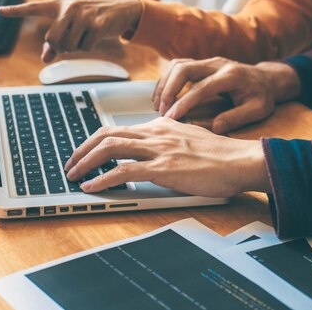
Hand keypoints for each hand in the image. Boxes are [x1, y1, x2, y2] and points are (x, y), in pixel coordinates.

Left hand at [0, 0, 141, 62]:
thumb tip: (44, 59)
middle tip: (70, 43)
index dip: (17, 10)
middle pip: (52, 39)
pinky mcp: (98, 24)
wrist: (121, 9)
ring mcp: (84, 15)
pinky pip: (85, 47)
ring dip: (77, 47)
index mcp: (59, 5)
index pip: (34, 7)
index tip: (0, 11)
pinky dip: (90, 47)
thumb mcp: (72, 26)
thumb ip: (55, 43)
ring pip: (69, 46)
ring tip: (86, 35)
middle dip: (60, 48)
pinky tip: (97, 35)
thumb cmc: (91, 18)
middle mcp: (69, 7)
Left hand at [64, 118, 269, 195]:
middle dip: (82, 149)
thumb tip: (152, 151)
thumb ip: (168, 140)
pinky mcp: (163, 168)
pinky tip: (92, 187)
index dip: (96, 140)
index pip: (118, 128)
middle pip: (107, 134)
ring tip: (74, 175)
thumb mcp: (190, 138)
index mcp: (161, 125)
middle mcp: (155, 132)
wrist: (241, 160)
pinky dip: (102, 179)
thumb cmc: (221, 155)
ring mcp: (158, 149)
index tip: (85, 152)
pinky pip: (123, 171)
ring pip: (110, 148)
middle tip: (70, 163)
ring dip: (86, 162)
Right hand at [152, 58, 300, 133]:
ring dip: (164, 84)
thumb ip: (237, 118)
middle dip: (168, 90)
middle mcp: (217, 64)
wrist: (266, 78)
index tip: (172, 118)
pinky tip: (163, 96)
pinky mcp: (201, 63)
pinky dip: (167, 80)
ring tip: (158, 105)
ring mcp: (208, 61)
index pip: (201, 87)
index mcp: (232, 75)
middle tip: (162, 111)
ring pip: (178, 65)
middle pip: (184, 68)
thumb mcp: (258, 110)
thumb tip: (214, 127)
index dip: (184, 102)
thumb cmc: (262, 96)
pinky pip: (178, 66)